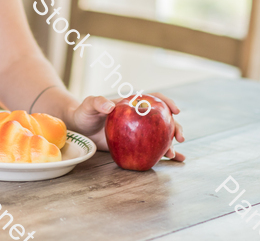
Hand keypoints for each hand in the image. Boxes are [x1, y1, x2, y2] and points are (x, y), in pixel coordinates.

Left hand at [67, 93, 185, 161]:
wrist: (80, 128)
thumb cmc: (84, 113)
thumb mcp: (89, 105)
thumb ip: (97, 102)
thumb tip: (110, 106)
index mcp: (132, 105)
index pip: (153, 99)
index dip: (166, 103)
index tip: (176, 111)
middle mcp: (139, 118)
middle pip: (163, 120)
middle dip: (175, 127)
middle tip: (179, 138)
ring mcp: (138, 132)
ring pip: (160, 136)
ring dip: (170, 143)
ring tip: (173, 154)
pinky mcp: (134, 145)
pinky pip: (151, 149)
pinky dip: (164, 154)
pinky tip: (174, 160)